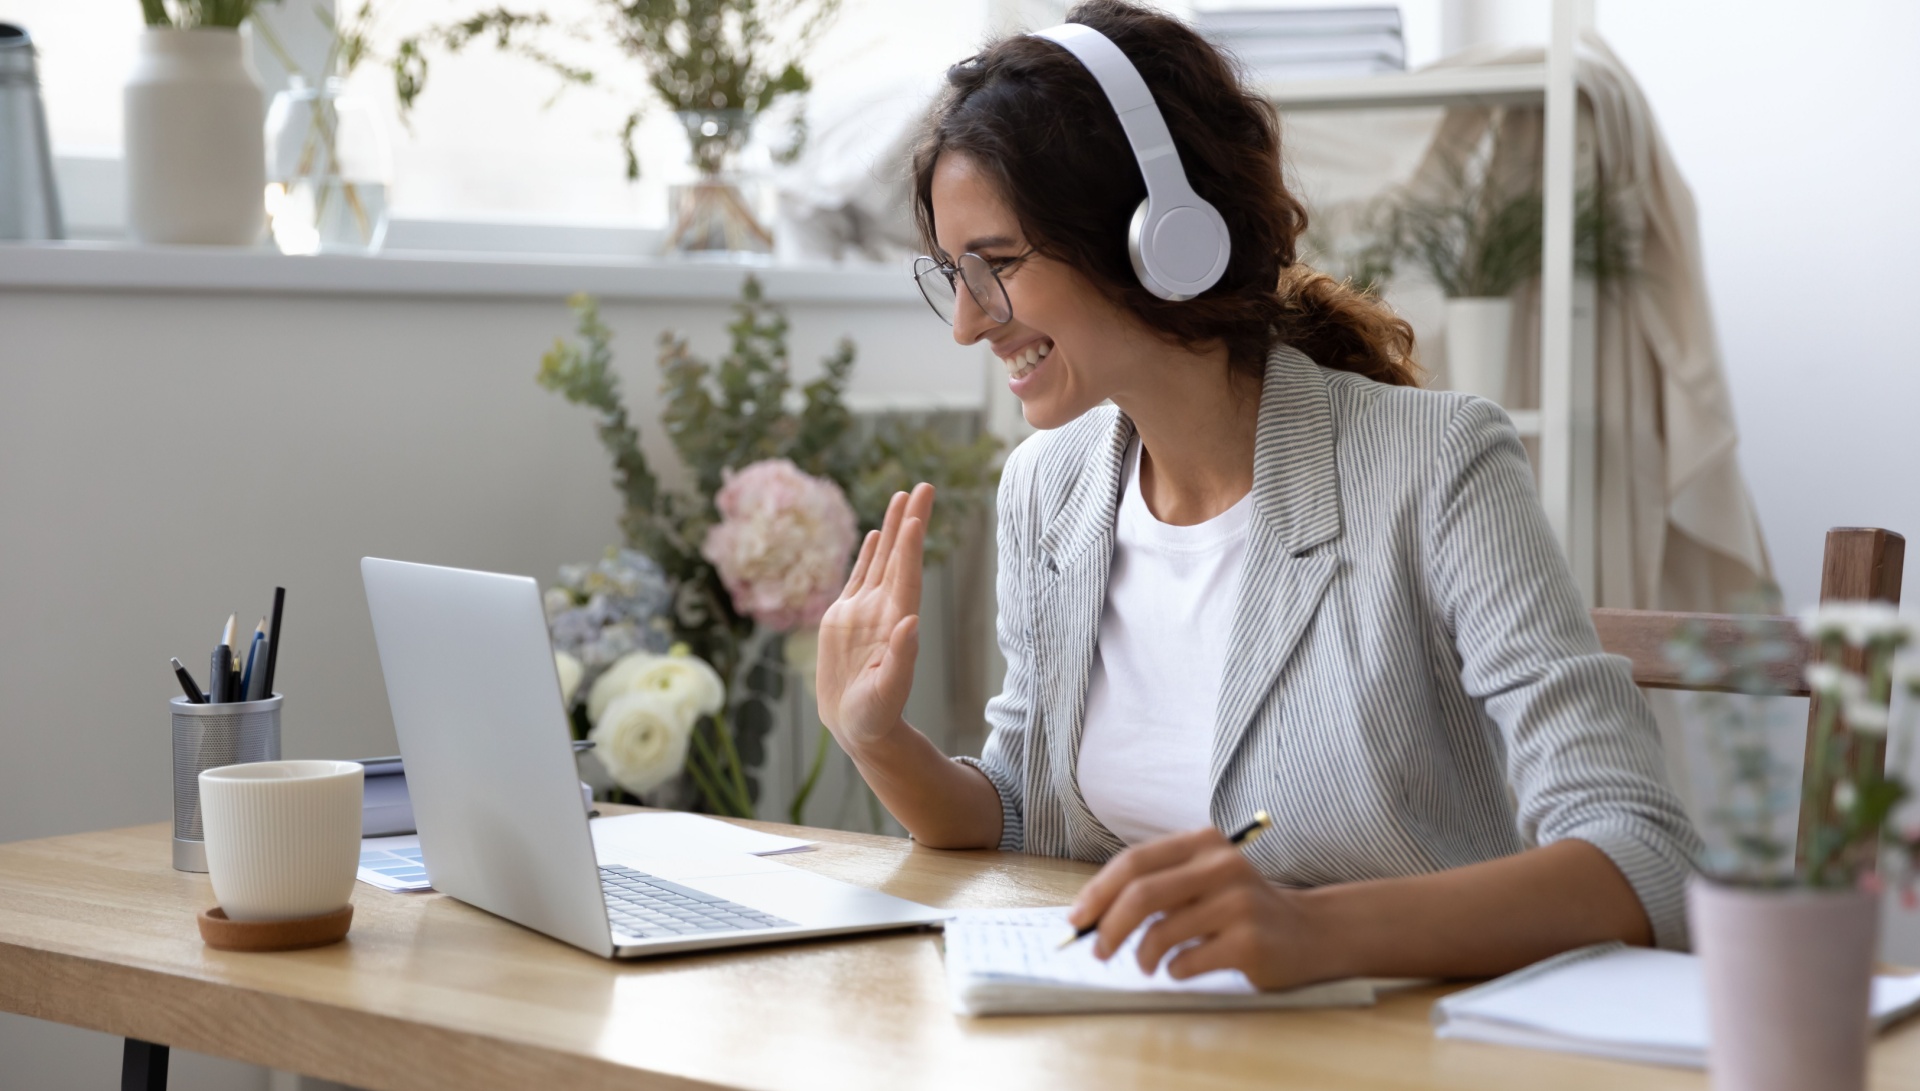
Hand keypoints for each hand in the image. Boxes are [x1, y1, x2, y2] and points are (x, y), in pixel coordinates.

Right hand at [816, 484, 933, 753]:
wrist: (859, 728)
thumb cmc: (877, 716)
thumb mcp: (889, 691)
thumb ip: (902, 658)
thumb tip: (911, 622)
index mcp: (897, 624)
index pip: (907, 577)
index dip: (911, 547)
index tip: (917, 517)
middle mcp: (884, 610)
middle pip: (900, 557)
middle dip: (911, 520)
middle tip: (924, 485)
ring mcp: (865, 611)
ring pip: (882, 559)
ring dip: (894, 528)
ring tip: (902, 495)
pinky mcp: (845, 618)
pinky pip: (860, 576)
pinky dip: (871, 553)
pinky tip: (879, 533)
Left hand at [1067, 828, 1341, 990]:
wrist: (1311, 932)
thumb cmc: (1240, 909)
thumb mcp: (1203, 879)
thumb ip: (1157, 886)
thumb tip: (1091, 915)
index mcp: (1203, 843)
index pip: (1134, 862)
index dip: (1098, 892)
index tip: (1077, 920)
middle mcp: (1221, 865)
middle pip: (1141, 895)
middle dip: (1108, 927)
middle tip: (1098, 951)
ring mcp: (1238, 903)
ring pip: (1161, 933)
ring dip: (1142, 956)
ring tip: (1148, 964)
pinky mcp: (1249, 942)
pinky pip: (1186, 962)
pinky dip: (1174, 971)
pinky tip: (1184, 968)